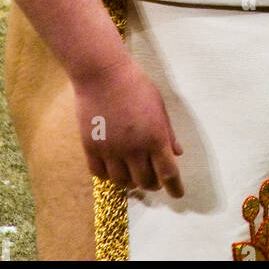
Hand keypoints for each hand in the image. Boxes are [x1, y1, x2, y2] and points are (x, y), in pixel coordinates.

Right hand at [74, 53, 183, 196]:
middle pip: (145, 181)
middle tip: (154, 180)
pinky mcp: (91, 148)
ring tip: (133, 175)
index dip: (174, 187)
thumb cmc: (136, 84)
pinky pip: (100, 174)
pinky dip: (109, 177)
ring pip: (122, 182)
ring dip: (131, 182)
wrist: (103, 74)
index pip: (168, 172)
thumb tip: (177, 153)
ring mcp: (111, 150)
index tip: (178, 195)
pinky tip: (113, 170)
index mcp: (155, 136)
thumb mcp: (159, 106)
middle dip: (153, 184)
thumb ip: (168, 132)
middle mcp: (134, 148)